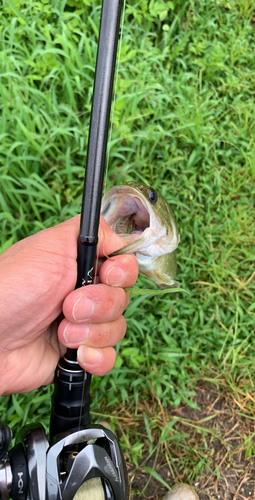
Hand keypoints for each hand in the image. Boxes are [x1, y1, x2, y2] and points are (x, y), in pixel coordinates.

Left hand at [0, 216, 137, 394]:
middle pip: (123, 298)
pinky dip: (96, 357)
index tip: (107, 276)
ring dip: (92, 332)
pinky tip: (74, 354)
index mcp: (80, 265)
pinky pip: (108, 357)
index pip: (124, 265)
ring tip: (60, 332)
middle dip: (100, 305)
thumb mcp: (52, 244)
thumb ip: (93, 232)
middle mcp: (85, 294)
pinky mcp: (78, 354)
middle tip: (67, 306)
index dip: (122, 273)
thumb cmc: (12, 287)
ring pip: (118, 328)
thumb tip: (121, 239)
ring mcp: (83, 326)